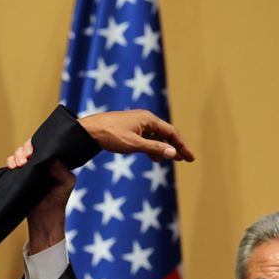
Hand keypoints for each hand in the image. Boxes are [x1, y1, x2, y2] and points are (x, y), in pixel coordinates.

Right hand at [7, 145, 75, 253]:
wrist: (45, 217)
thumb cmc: (59, 200)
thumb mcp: (67, 182)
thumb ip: (62, 169)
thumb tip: (50, 158)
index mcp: (52, 161)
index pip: (42, 146)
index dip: (36, 144)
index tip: (33, 151)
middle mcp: (39, 163)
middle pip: (28, 148)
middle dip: (24, 150)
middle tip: (26, 157)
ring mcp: (28, 169)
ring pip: (18, 155)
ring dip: (16, 156)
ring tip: (19, 164)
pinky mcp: (19, 177)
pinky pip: (11, 165)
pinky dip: (10, 162)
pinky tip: (12, 167)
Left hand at [78, 109, 194, 161]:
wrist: (89, 130)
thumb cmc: (111, 135)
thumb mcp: (135, 144)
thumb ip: (155, 148)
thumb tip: (174, 153)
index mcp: (149, 119)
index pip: (171, 133)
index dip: (182, 146)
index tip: (190, 158)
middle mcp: (145, 119)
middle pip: (165, 134)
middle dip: (175, 147)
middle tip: (185, 159)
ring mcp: (137, 123)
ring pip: (155, 136)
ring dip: (163, 148)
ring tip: (169, 160)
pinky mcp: (129, 129)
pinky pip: (146, 138)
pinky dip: (152, 147)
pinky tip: (153, 156)